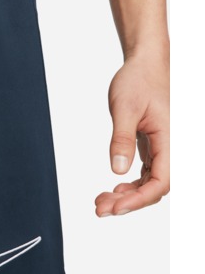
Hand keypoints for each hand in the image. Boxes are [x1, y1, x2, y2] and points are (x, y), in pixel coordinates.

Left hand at [95, 49, 168, 216]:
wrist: (146, 65)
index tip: (115, 207)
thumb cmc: (139, 80)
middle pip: (156, 187)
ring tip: (101, 201)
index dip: (139, 199)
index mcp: (172, 138)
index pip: (161, 182)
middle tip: (100, 208)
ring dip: (128, 196)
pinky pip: (148, 174)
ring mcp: (165, 148)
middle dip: (129, 202)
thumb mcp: (125, 108)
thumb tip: (117, 169)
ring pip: (151, 183)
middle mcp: (173, 147)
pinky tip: (114, 189)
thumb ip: (122, 139)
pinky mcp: (156, 147)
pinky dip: (131, 185)